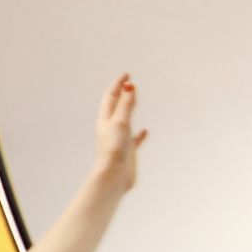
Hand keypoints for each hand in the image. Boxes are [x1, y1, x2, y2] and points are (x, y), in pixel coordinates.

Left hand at [90, 74, 146, 192]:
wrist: (114, 176)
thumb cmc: (114, 149)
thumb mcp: (121, 122)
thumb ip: (126, 105)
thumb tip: (129, 86)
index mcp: (106, 119)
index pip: (111, 96)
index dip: (118, 84)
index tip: (127, 74)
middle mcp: (111, 128)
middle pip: (116, 106)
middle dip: (122, 94)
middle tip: (129, 83)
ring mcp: (119, 140)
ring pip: (125, 121)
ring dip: (130, 110)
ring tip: (135, 101)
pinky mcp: (127, 152)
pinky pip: (134, 139)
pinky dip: (139, 133)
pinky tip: (145, 131)